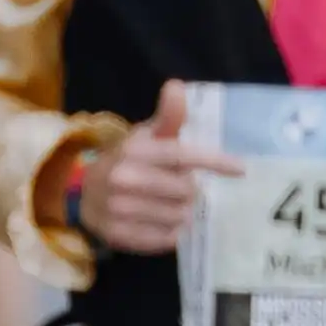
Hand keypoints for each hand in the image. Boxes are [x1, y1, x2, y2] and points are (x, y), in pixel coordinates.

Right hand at [67, 83, 237, 256]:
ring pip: (180, 216)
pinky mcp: (120, 235)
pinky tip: (161, 221)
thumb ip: (167, 116)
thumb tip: (176, 86)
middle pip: (186, 190)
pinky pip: (166, 239)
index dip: (213, 161)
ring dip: (182, 211)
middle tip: (177, 186)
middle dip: (190, 189)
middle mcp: (125, 179)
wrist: (84, 193)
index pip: (182, 155)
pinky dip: (171, 232)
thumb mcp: (145, 136)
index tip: (240, 169)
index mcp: (134, 150)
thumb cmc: (128, 160)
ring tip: (168, 203)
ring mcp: (119, 209)